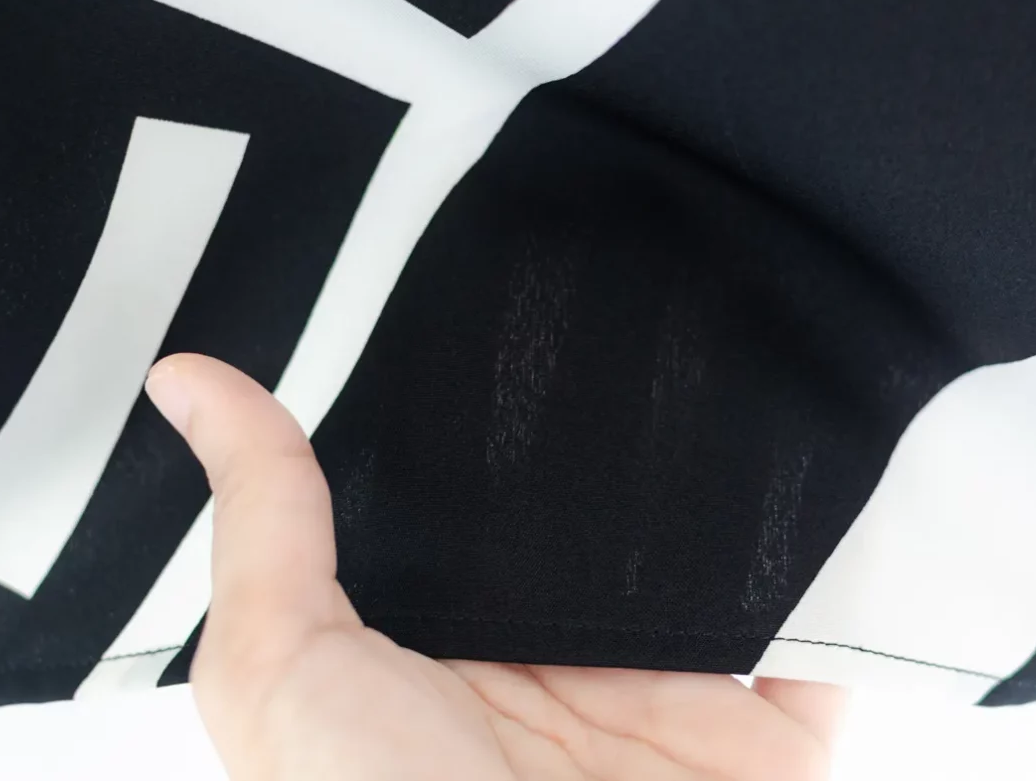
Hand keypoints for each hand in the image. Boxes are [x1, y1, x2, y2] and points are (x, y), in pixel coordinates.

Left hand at [145, 354, 845, 780]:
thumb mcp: (281, 671)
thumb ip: (262, 524)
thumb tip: (189, 382)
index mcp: (452, 639)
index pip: (482, 495)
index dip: (493, 409)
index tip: (513, 298)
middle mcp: (562, 658)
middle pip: (612, 518)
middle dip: (632, 431)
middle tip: (651, 301)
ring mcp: (673, 697)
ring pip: (724, 555)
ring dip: (741, 484)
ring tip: (753, 354)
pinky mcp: (770, 737)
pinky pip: (825, 628)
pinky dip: (845, 562)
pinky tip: (838, 471)